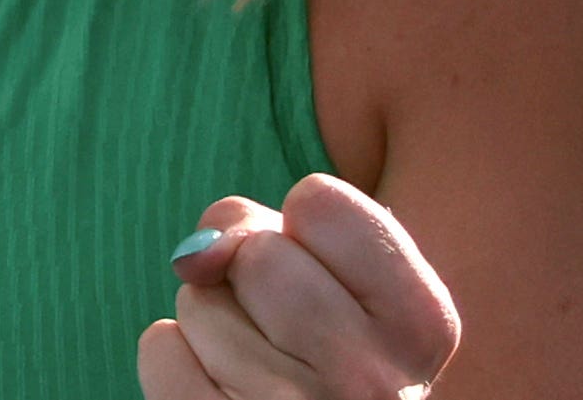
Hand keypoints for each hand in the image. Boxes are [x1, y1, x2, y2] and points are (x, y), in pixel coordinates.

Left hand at [136, 174, 458, 398]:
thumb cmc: (329, 356)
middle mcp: (370, 377)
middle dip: (248, 276)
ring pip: (199, 300)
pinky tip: (221, 390)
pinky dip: (175, 358)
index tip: (324, 280)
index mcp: (422, 324)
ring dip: (212, 323)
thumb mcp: (344, 287)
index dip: (302, 230)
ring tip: (259, 369)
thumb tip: (197, 253)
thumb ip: (279, 231)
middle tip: (285, 333)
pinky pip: (160, 348)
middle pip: (255, 251)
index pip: (320, 201)